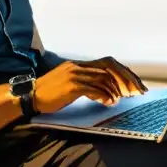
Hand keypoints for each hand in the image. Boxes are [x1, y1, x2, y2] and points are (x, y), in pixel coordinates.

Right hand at [32, 58, 146, 113]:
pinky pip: (93, 89)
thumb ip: (87, 82)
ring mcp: (74, 75)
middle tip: (138, 92)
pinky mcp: (70, 86)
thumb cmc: (50, 94)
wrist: (29, 96)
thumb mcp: (69, 83)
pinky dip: (104, 95)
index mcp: (79, 65)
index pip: (108, 63)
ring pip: (103, 78)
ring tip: (122, 99)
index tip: (136, 83)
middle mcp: (78, 66)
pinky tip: (110, 103)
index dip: (125, 72)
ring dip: (116, 90)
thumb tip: (108, 90)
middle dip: (127, 79)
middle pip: (110, 68)